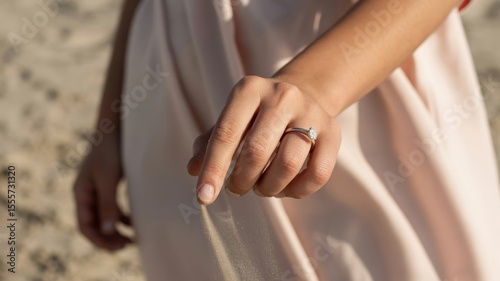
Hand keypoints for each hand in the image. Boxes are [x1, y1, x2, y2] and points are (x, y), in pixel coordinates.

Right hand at [73, 133, 131, 250]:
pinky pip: (111, 208)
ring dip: (115, 230)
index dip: (99, 240)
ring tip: (130, 239)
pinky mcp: (108, 185)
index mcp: (81, 193)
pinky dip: (120, 217)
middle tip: (127, 245)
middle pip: (93, 224)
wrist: (114, 128)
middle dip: (108, 238)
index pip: (85, 225)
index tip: (117, 247)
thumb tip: (107, 231)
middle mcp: (86, 194)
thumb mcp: (109, 179)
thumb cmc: (109, 152)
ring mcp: (96, 190)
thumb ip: (107, 205)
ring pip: (103, 218)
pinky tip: (132, 223)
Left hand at [187, 75, 340, 204]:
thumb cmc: (256, 117)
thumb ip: (209, 143)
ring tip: (261, 186)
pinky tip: (285, 188)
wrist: (300, 97)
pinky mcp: (334, 132)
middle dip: (241, 181)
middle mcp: (281, 95)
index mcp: (249, 90)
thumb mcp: (230, 120)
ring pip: (288, 164)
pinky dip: (297, 191)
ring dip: (269, 187)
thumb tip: (192, 169)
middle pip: (257, 152)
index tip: (204, 197)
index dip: (213, 170)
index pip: (225, 134)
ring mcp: (311, 112)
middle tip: (237, 188)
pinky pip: (318, 174)